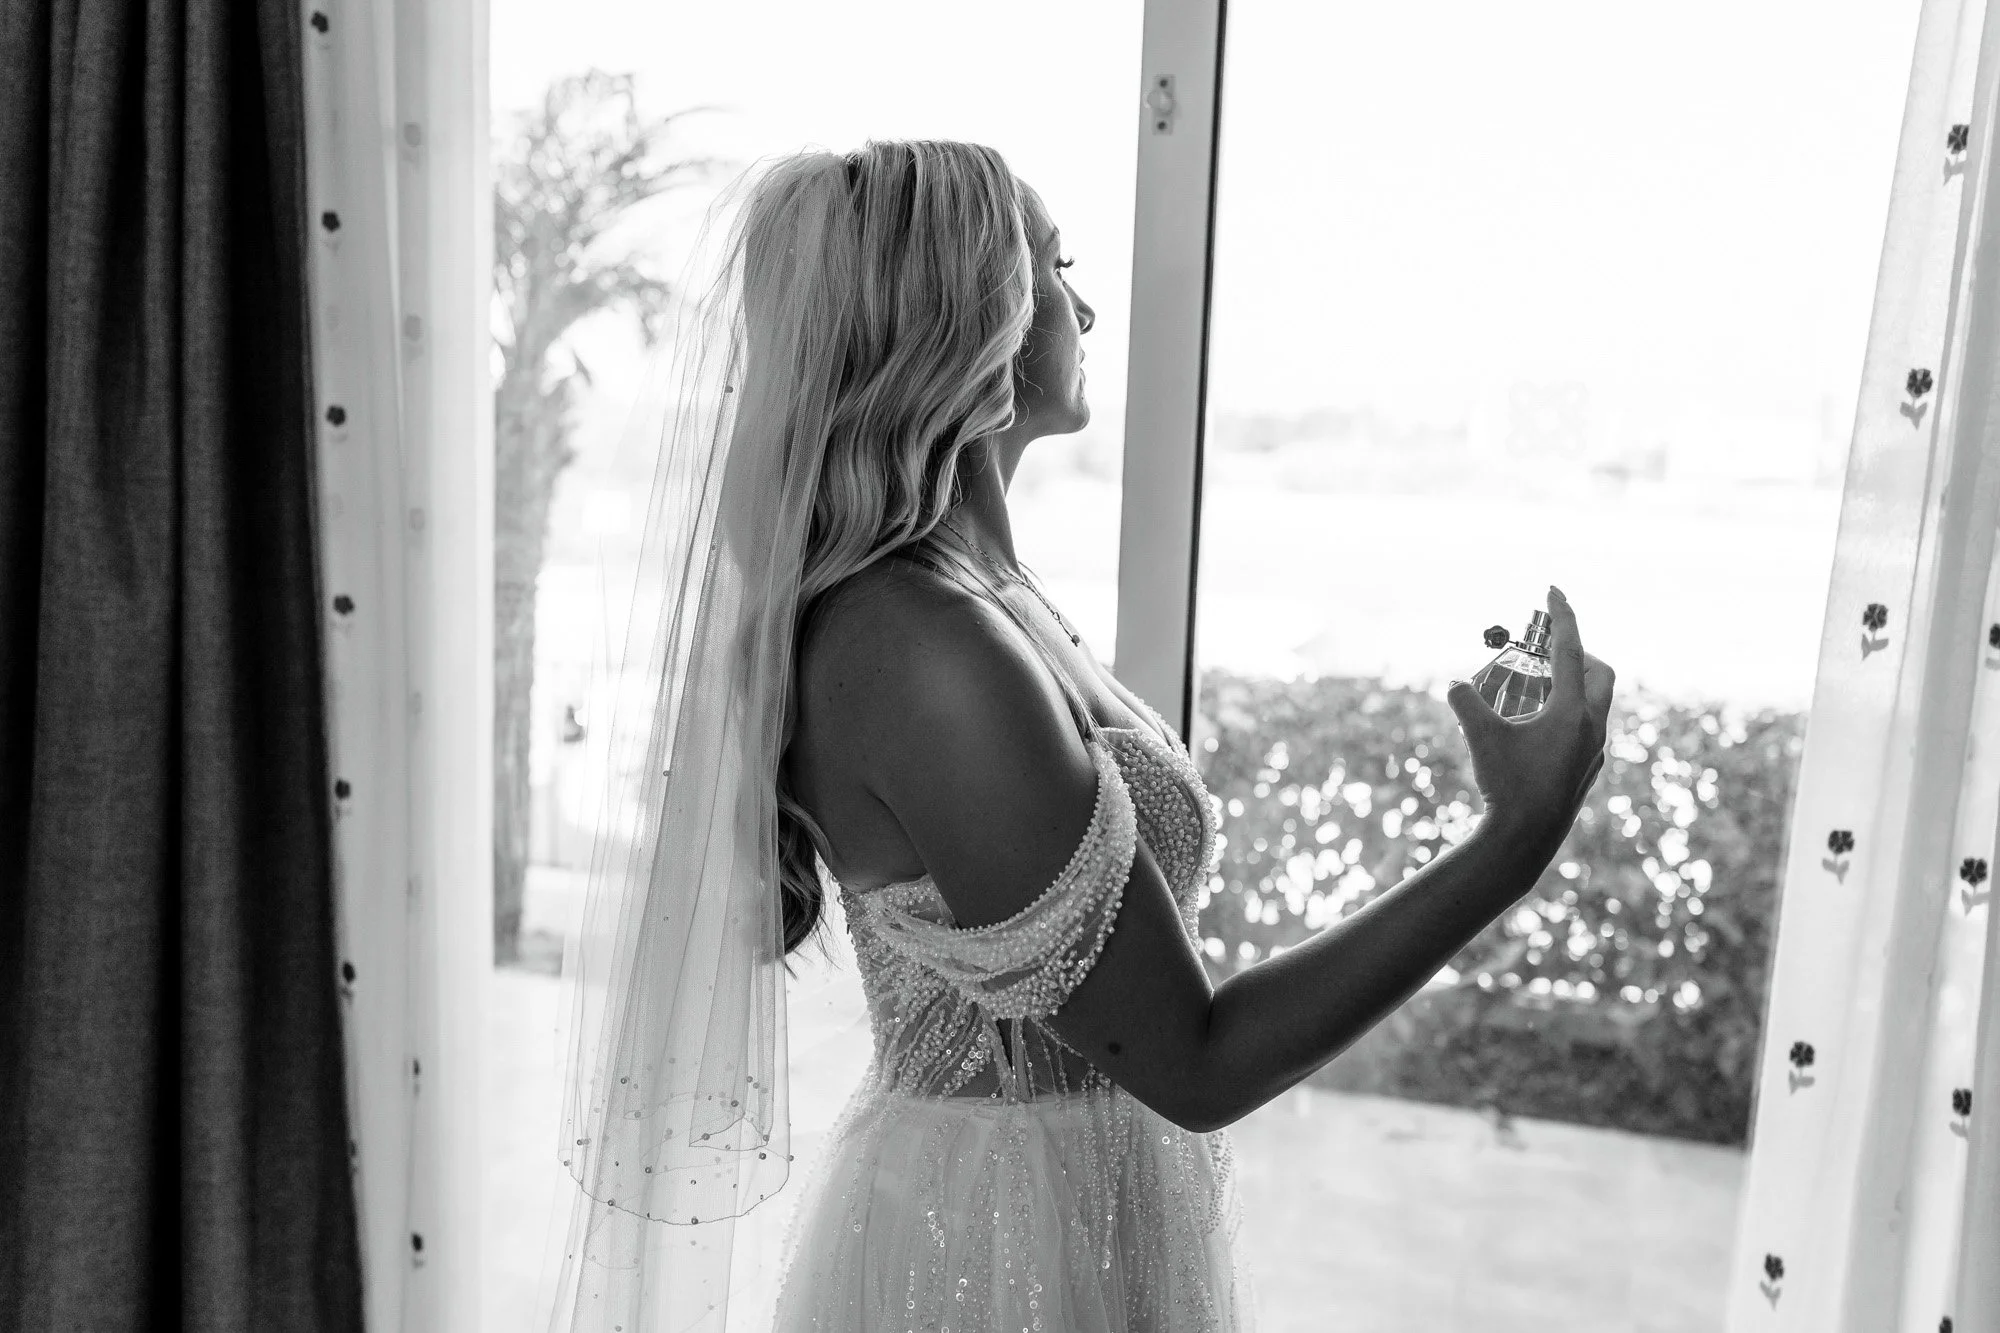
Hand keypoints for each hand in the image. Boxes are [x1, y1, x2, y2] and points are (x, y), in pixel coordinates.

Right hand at [1445, 587, 1613, 839]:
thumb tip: (1454, 683)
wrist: (1524, 839)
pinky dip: (1568, 714)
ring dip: (1570, 686)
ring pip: (1596, 702)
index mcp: (1573, 711)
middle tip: (1544, 654)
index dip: (1562, 616)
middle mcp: (1592, 726)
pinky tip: (1536, 729)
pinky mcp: (1587, 768)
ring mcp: (1594, 749)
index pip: (1571, 650)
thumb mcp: (1480, 736)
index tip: (1554, 591)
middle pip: (1600, 672)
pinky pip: (1587, 727)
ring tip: (1533, 692)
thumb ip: (1466, 701)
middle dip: (1577, 654)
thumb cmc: (1506, 784)